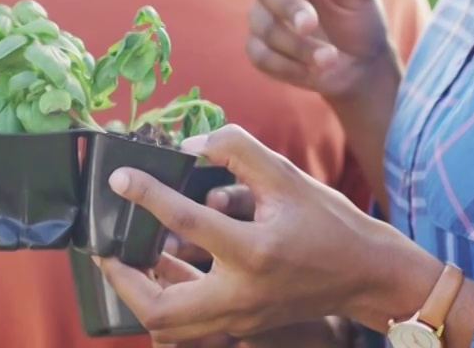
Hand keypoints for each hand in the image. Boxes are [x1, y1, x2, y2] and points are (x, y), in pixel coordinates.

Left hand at [96, 125, 428, 343]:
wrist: (367, 274)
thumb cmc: (330, 223)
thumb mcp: (287, 176)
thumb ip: (236, 152)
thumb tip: (189, 147)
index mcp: (255, 251)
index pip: (185, 221)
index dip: (147, 195)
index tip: (121, 179)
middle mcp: (243, 293)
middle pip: (161, 307)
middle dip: (123, 280)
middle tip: (106, 249)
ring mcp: (240, 318)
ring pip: (170, 325)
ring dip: (141, 292)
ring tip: (128, 257)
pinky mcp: (241, 326)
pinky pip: (189, 322)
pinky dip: (169, 297)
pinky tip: (164, 266)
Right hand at [226, 0, 395, 104]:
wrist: (363, 68)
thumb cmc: (361, 21)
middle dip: (290, 8)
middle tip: (311, 25)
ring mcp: (265, 21)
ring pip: (265, 27)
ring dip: (299, 46)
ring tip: (330, 58)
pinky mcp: (261, 52)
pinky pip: (261, 56)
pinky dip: (290, 66)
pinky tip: (314, 70)